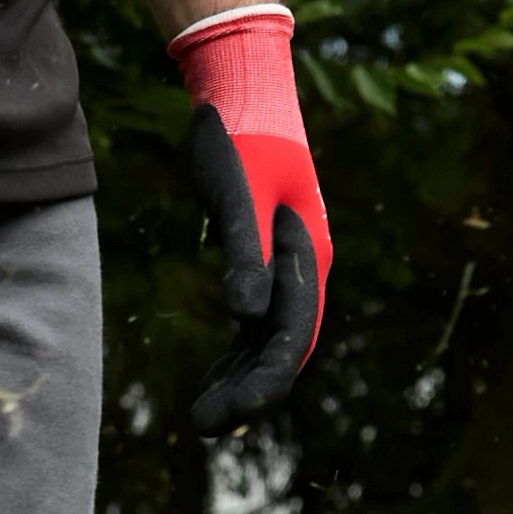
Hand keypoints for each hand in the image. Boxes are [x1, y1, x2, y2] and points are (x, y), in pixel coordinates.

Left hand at [170, 3, 328, 431]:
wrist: (244, 86)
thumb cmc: (239, 132)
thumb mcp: (237, 190)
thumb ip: (244, 252)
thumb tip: (245, 315)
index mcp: (307, 253)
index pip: (289, 335)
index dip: (261, 382)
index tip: (227, 416)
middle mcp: (305, 265)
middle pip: (283, 346)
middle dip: (248, 391)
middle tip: (205, 427)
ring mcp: (288, 263)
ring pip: (270, 338)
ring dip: (242, 377)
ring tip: (205, 416)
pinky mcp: (266, 256)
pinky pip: (257, 319)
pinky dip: (239, 351)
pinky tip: (219, 376)